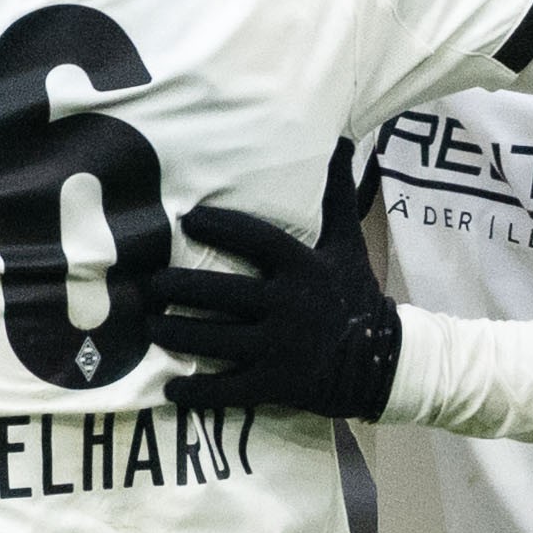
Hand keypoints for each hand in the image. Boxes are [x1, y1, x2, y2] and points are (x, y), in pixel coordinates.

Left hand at [149, 139, 399, 419]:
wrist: (384, 360)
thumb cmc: (355, 294)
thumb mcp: (348, 244)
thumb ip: (337, 196)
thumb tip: (344, 139)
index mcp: (304, 267)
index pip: (256, 239)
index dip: (220, 226)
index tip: (187, 220)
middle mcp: (290, 306)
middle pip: (222, 293)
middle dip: (179, 287)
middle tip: (149, 283)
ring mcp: (282, 348)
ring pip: (215, 340)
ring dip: (176, 333)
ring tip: (149, 326)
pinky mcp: (277, 384)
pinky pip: (229, 389)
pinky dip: (197, 392)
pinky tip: (170, 390)